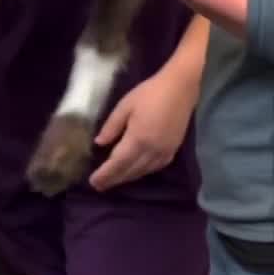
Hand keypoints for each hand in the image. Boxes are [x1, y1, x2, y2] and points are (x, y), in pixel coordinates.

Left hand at [87, 67, 194, 190]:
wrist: (181, 89)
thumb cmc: (150, 93)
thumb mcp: (125, 105)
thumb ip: (111, 126)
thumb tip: (100, 143)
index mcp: (137, 139)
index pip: (117, 163)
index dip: (105, 174)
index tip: (93, 182)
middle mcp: (151, 150)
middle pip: (130, 171)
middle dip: (114, 179)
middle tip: (100, 185)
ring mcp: (164, 152)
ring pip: (143, 171)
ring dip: (128, 177)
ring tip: (115, 180)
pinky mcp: (173, 150)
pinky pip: (155, 167)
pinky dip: (143, 172)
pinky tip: (137, 170)